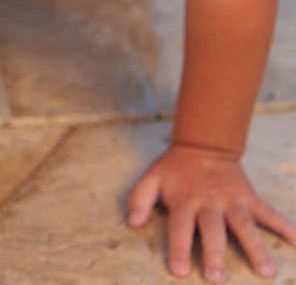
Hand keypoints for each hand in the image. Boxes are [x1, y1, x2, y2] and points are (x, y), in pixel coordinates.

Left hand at [126, 143, 295, 282]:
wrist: (204, 142)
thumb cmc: (175, 168)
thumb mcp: (152, 178)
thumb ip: (139, 199)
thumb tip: (132, 223)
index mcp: (185, 201)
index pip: (179, 228)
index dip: (178, 248)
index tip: (180, 271)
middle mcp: (210, 204)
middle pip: (212, 230)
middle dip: (215, 253)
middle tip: (217, 277)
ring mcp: (232, 202)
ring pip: (244, 226)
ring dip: (255, 248)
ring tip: (265, 272)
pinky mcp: (249, 199)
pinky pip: (269, 213)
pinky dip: (286, 227)